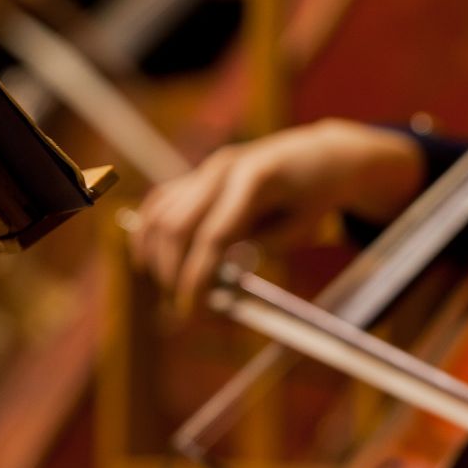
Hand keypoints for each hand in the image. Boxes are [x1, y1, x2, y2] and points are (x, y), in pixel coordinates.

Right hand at [129, 120, 424, 312]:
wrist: (319, 155)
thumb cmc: (316, 194)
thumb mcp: (302, 225)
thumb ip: (262, 246)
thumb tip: (216, 275)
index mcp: (254, 179)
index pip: (213, 236)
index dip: (197, 277)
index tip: (192, 312)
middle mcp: (222, 168)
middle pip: (177, 226)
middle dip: (172, 272)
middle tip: (182, 308)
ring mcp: (207, 168)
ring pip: (161, 214)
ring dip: (157, 257)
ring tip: (170, 290)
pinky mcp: (199, 174)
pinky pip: (160, 203)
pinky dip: (148, 232)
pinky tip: (148, 261)